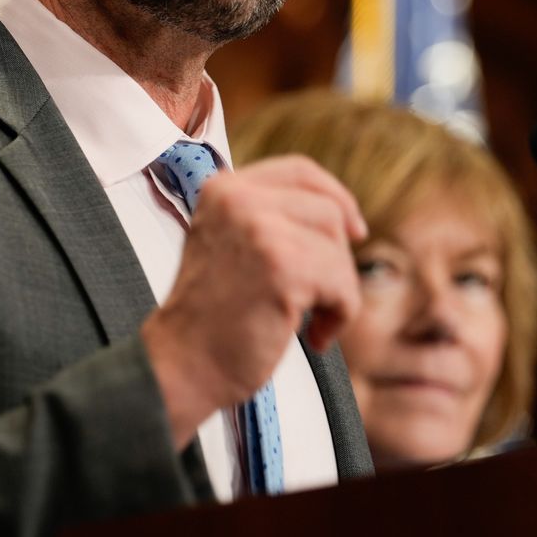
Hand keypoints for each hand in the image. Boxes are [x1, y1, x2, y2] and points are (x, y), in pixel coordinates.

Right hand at [140, 155, 367, 449]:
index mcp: (223, 189)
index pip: (300, 170)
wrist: (182, 366)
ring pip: (338, 246)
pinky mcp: (282, 267)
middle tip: (318, 299)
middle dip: (335, 258)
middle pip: (327, 211)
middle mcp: (238, 200)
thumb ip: (269, 218)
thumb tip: (343, 216)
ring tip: (311, 320)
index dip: (336, 197)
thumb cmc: (211, 318)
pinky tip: (313, 336)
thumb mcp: (230, 244)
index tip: (354, 230)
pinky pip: (342, 284)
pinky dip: (340, 315)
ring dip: (337, 290)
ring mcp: (259, 230)